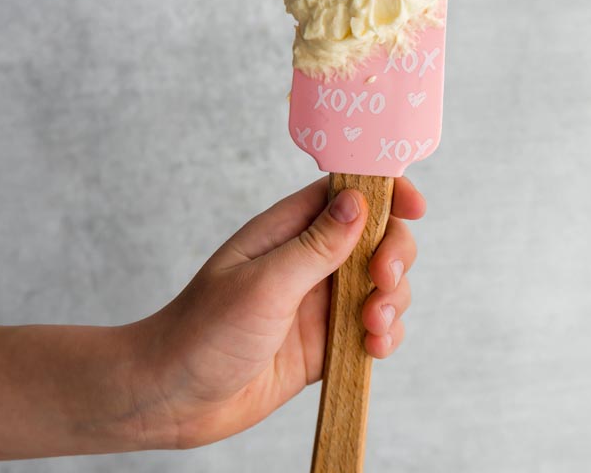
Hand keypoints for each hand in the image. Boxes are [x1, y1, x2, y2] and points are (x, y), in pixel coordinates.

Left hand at [126, 177, 425, 448]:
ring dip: (393, 301)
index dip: (387, 192)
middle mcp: (309, 261)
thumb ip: (316, 246)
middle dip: (394, 256)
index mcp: (288, 231)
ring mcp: (320, 302)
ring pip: (382, 285)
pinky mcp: (327, 342)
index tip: (415, 206)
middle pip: (378, 238)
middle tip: (381, 283)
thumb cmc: (202, 332)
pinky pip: (373, 328)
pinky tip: (373, 348)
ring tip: (372, 327)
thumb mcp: (263, 284)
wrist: (174, 399)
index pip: (349, 193)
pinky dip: (385, 335)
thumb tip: (359, 201)